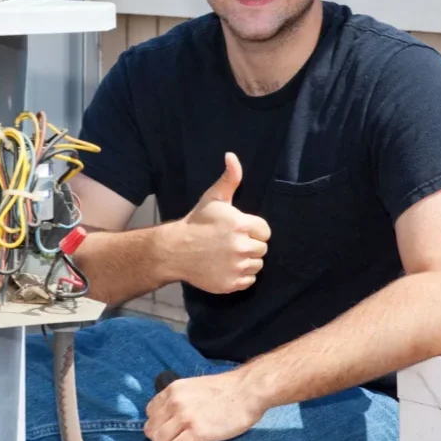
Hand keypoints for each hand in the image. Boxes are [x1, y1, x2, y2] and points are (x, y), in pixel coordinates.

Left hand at [143, 369, 264, 440]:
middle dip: (161, 437)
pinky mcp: (197, 431)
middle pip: (151, 428)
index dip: (158, 423)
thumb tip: (172, 414)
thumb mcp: (195, 386)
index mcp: (174, 389)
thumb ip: (180, 398)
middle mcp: (175, 402)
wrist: (246, 390)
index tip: (169, 427)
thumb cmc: (226, 389)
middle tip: (175, 439)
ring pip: (159, 440)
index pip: (149, 411)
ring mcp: (185, 416)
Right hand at [166, 152, 270, 292]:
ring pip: (257, 265)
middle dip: (250, 245)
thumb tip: (232, 156)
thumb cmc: (196, 222)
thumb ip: (229, 178)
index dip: (253, 229)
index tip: (238, 229)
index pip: (265, 231)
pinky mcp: (231, 283)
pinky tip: (226, 267)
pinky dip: (240, 276)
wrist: (175, 250)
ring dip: (247, 261)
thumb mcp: (213, 198)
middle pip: (262, 249)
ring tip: (228, 254)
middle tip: (231, 242)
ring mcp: (236, 267)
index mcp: (241, 225)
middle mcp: (241, 247)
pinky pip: (249, 281)